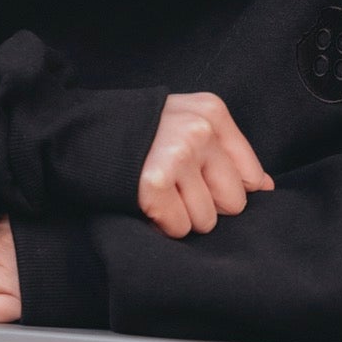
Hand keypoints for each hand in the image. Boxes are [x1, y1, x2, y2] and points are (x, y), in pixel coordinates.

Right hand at [138, 91, 275, 238]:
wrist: (75, 133)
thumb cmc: (136, 134)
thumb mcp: (186, 124)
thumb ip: (227, 153)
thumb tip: (266, 188)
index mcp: (212, 113)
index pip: (251, 176)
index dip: (224, 188)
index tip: (198, 180)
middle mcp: (200, 131)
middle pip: (233, 202)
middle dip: (205, 204)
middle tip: (174, 187)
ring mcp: (178, 155)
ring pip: (206, 220)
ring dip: (181, 216)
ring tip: (158, 191)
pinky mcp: (154, 183)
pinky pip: (179, 227)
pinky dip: (161, 224)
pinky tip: (145, 201)